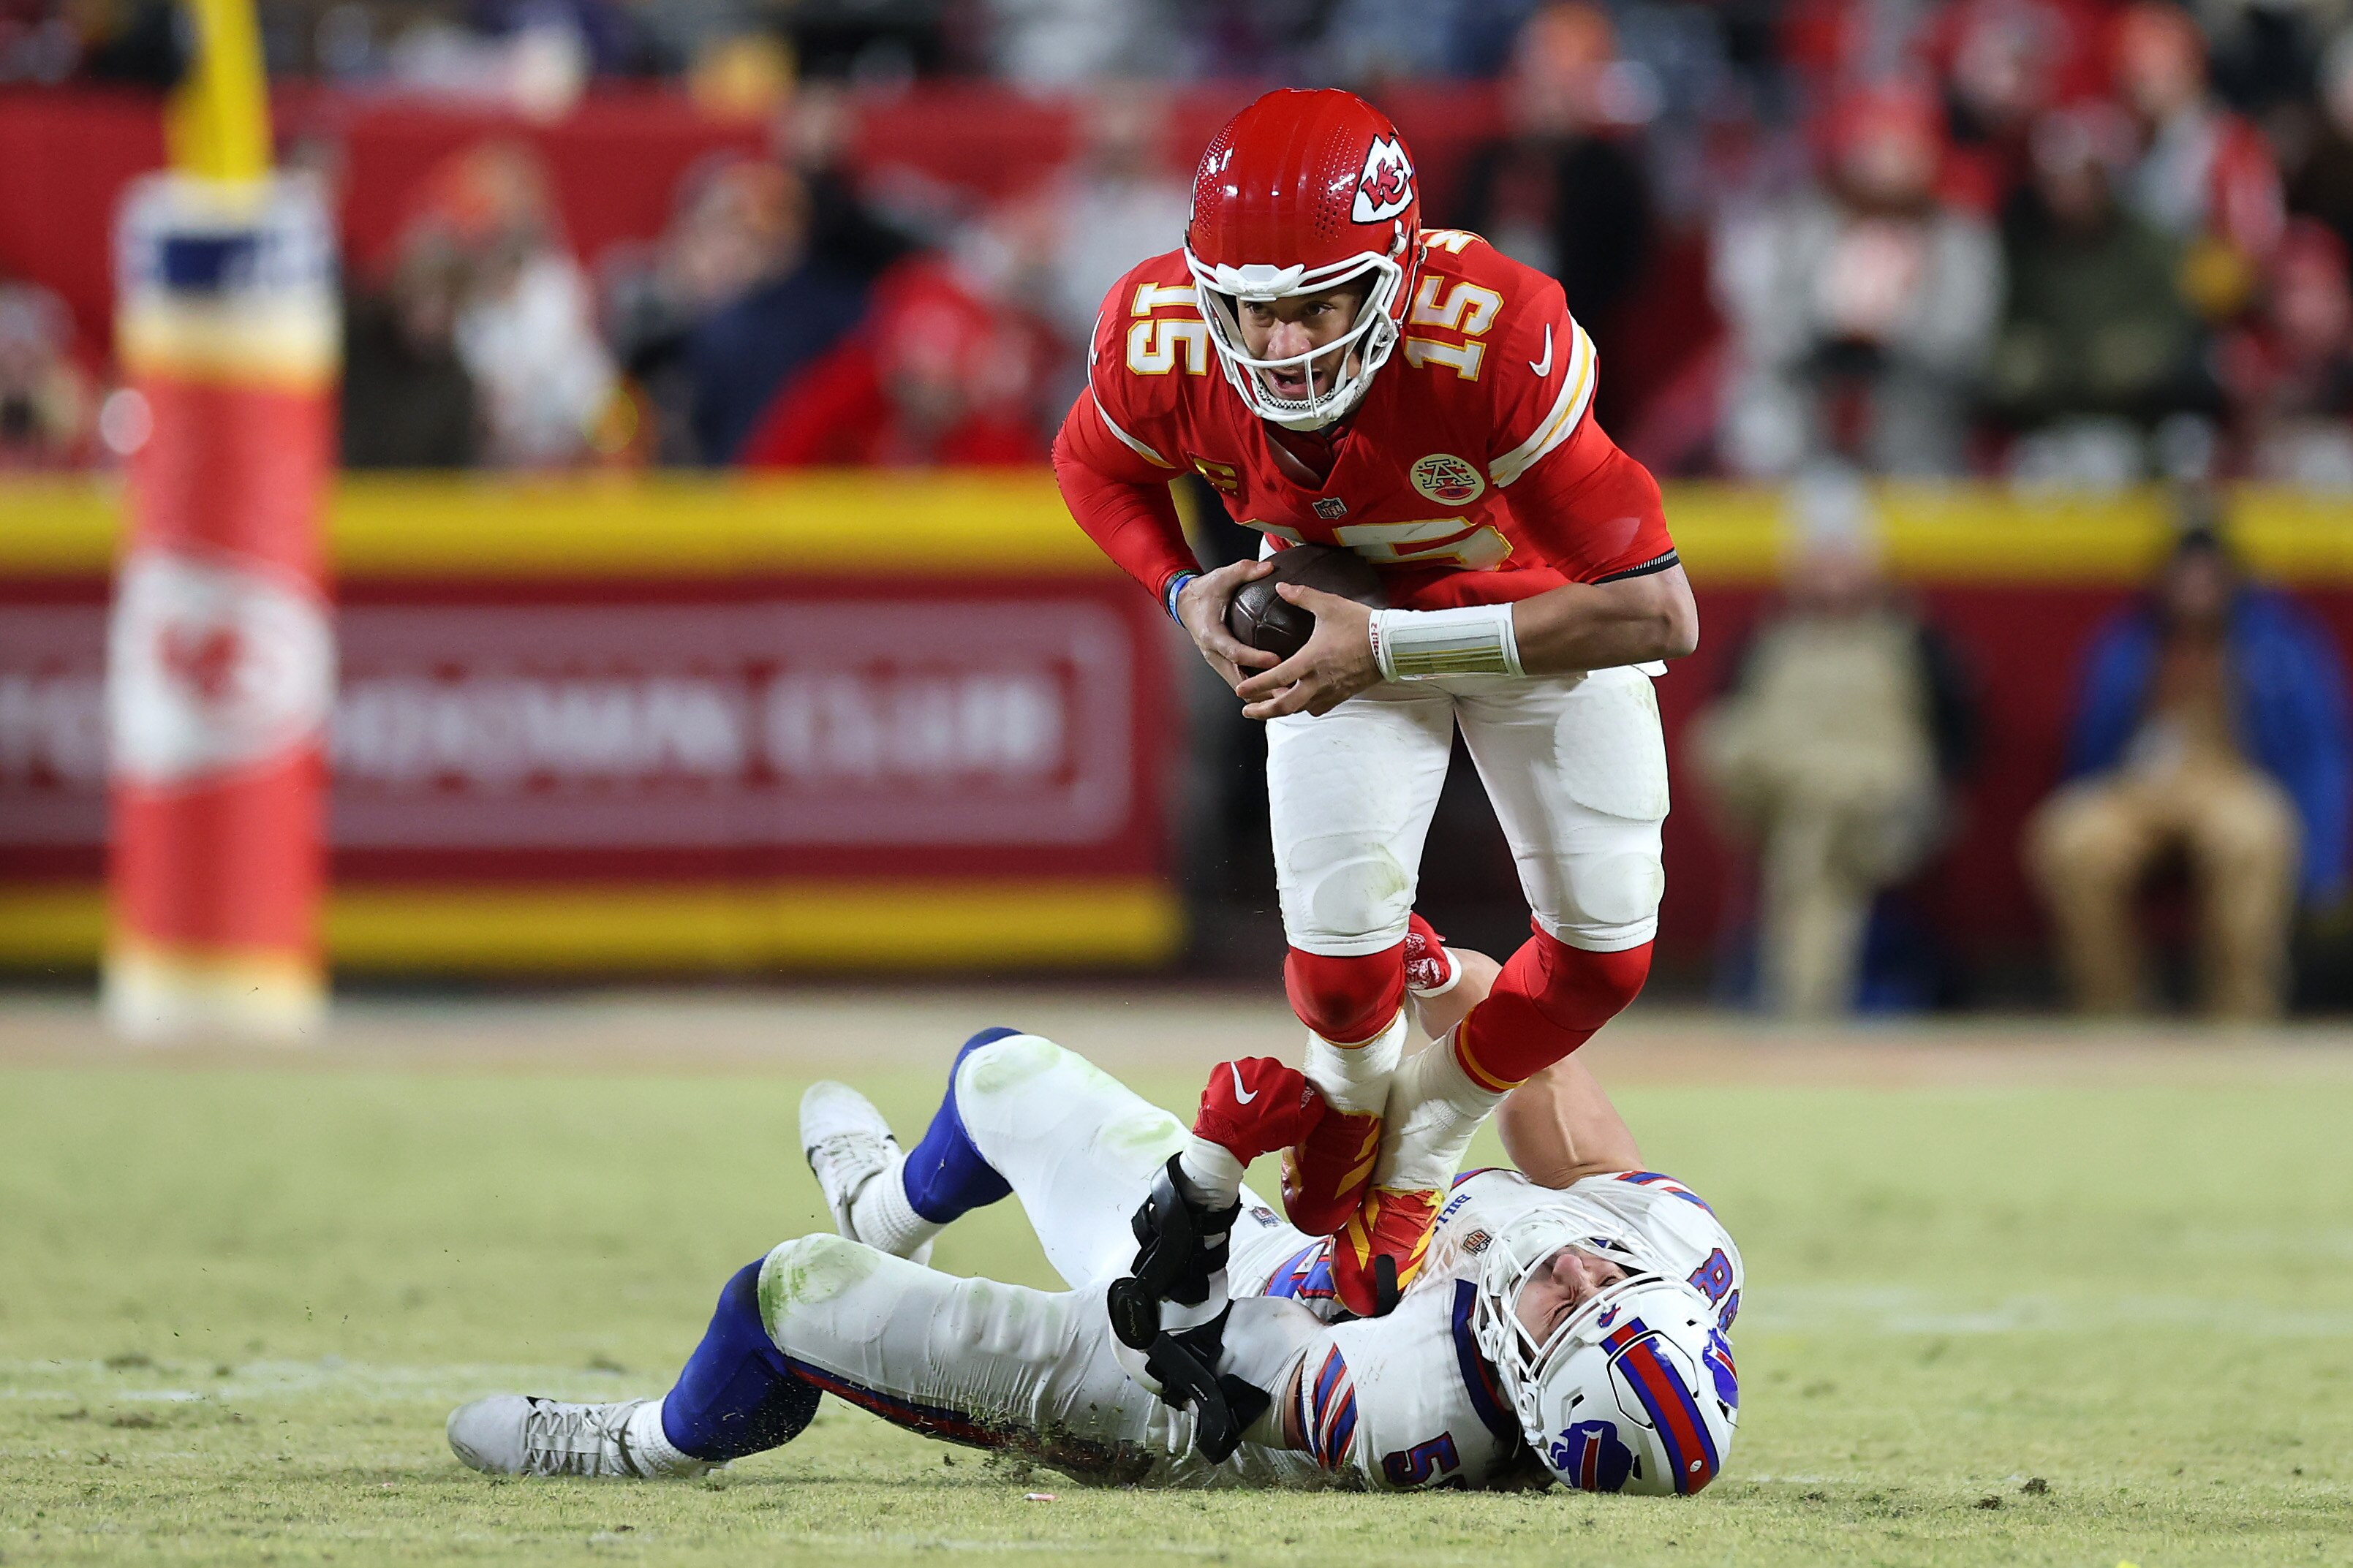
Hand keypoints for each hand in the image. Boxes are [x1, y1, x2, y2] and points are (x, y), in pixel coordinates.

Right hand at [1176, 559, 1281, 691]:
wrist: (1184, 603)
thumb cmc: (1204, 591)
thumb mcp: (1222, 576)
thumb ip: (1245, 571)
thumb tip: (1269, 567)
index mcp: (1212, 634)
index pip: (1234, 652)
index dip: (1255, 658)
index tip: (1276, 660)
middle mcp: (1213, 653)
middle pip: (1238, 679)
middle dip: (1262, 688)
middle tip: (1288, 690)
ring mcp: (1217, 661)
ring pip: (1239, 686)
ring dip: (1260, 693)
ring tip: (1287, 696)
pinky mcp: (1222, 665)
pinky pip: (1240, 682)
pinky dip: (1256, 689)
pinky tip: (1277, 690)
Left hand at [1195, 1058, 1325, 1163]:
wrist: (1226, 1137)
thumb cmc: (1260, 1133)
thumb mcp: (1299, 1129)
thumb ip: (1314, 1110)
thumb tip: (1316, 1101)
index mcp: (1289, 1077)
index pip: (1294, 1083)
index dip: (1288, 1097)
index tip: (1282, 1108)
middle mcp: (1268, 1065)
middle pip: (1272, 1075)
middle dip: (1269, 1089)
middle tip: (1262, 1109)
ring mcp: (1244, 1065)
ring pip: (1251, 1073)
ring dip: (1250, 1086)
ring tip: (1244, 1108)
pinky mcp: (1223, 1069)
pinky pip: (1230, 1075)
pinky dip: (1230, 1086)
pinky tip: (1230, 1102)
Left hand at [1234, 584, 1379, 718]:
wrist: (1392, 644)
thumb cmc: (1361, 624)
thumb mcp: (1329, 605)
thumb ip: (1302, 595)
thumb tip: (1281, 587)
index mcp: (1310, 662)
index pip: (1274, 679)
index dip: (1254, 687)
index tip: (1239, 690)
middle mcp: (1318, 682)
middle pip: (1284, 707)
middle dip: (1262, 711)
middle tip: (1247, 710)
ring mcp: (1331, 692)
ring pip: (1301, 709)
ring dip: (1283, 710)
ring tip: (1270, 705)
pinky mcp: (1343, 695)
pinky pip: (1319, 708)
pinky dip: (1305, 707)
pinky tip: (1302, 700)